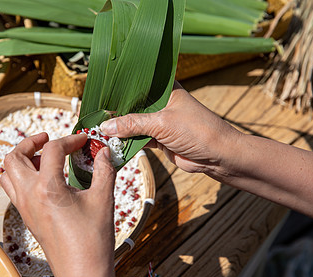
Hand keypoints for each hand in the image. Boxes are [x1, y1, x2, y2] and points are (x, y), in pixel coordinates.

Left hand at [1, 133, 116, 276]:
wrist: (82, 274)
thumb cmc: (93, 241)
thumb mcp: (103, 200)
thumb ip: (104, 170)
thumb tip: (104, 151)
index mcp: (48, 188)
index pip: (53, 150)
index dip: (70, 139)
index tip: (84, 140)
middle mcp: (29, 196)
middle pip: (14, 157)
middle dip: (30, 142)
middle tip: (49, 139)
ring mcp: (24, 208)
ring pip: (8, 173)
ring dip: (22, 160)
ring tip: (44, 158)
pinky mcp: (27, 218)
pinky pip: (13, 189)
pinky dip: (22, 176)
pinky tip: (45, 180)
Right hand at [101, 81, 312, 222]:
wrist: (218, 157)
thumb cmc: (196, 131)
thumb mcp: (161, 123)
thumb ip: (132, 124)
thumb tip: (105, 126)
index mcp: (166, 89)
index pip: (139, 84)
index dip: (120, 88)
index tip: (100, 92)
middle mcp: (162, 102)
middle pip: (134, 105)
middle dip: (116, 112)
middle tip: (94, 113)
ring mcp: (161, 121)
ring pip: (134, 123)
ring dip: (120, 129)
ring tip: (98, 129)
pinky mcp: (160, 139)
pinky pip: (139, 138)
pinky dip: (128, 142)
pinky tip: (112, 142)